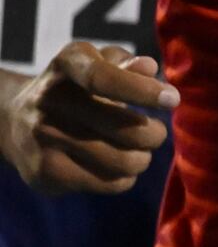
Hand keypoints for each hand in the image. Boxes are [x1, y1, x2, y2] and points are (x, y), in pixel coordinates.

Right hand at [0, 42, 175, 194]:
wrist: (15, 119)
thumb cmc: (76, 85)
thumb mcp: (96, 61)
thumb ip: (125, 62)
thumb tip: (148, 68)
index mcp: (67, 64)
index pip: (103, 78)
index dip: (143, 91)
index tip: (173, 100)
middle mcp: (49, 100)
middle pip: (126, 130)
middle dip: (155, 134)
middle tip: (155, 133)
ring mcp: (43, 139)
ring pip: (123, 162)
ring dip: (143, 159)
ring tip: (138, 151)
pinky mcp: (45, 173)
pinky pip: (110, 184)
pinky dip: (126, 178)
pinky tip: (116, 166)